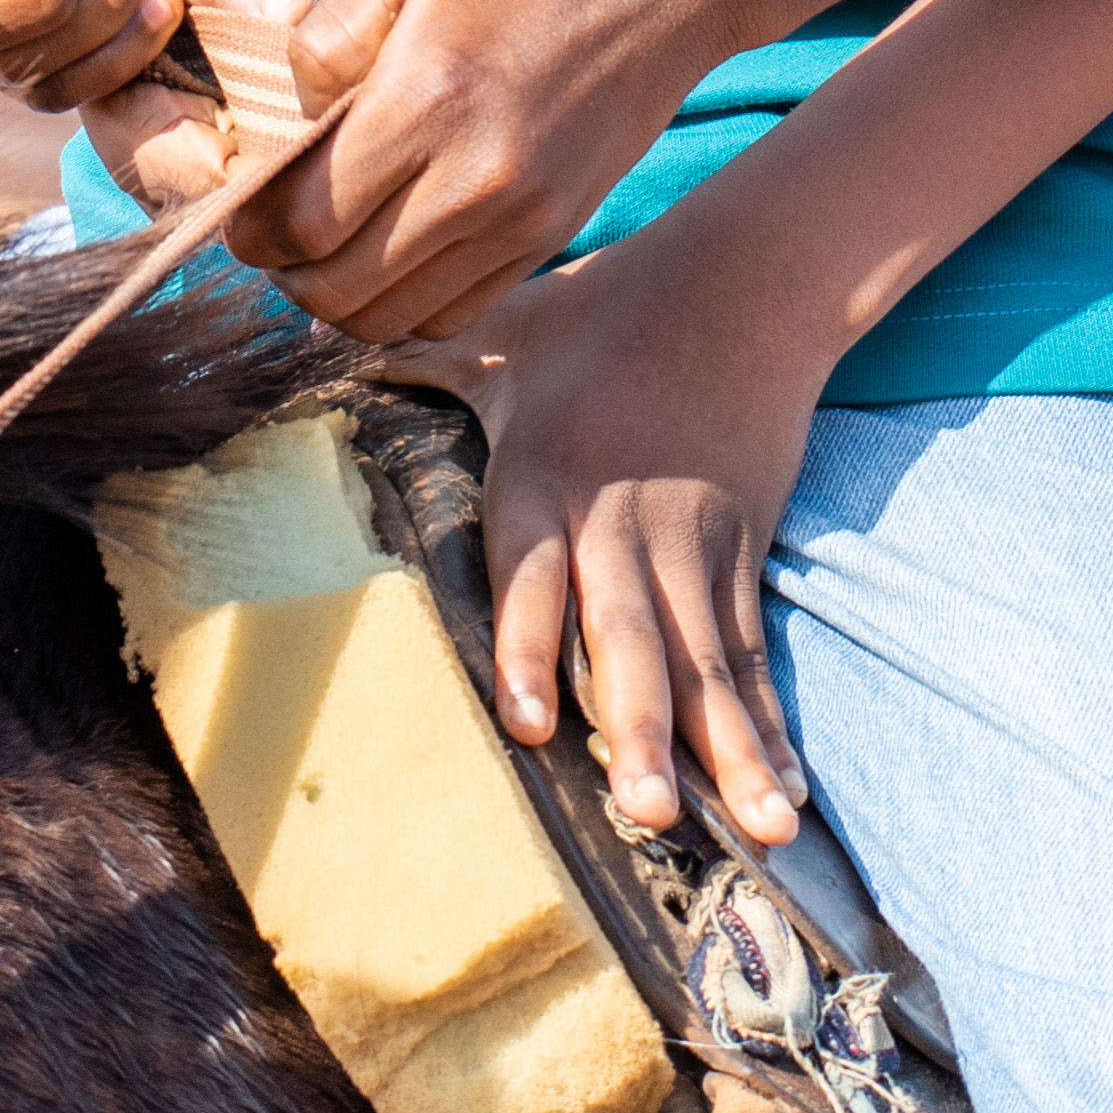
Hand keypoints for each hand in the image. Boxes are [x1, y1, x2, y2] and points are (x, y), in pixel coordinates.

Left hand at [235, 0, 758, 341]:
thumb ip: (327, 34)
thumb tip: (279, 111)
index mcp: (425, 99)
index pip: (302, 219)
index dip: (249, 228)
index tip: (235, 206)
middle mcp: (476, 178)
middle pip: (338, 291)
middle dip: (285, 268)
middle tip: (271, 226)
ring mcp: (524, 218)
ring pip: (395, 319)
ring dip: (342, 296)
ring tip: (326, 239)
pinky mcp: (556, 231)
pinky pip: (458, 311)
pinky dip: (408, 301)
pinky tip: (391, 246)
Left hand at [417, 235, 826, 850]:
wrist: (739, 280)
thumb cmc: (601, 306)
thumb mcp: (502, 329)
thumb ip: (418, 361)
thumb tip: (327, 342)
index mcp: (544, 476)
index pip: (532, 575)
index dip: (530, 649)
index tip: (529, 726)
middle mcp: (620, 524)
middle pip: (630, 638)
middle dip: (638, 728)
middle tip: (645, 812)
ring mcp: (691, 546)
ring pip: (706, 663)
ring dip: (728, 749)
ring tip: (757, 832)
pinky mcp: (743, 553)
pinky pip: (752, 654)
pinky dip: (771, 726)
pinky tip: (785, 798)